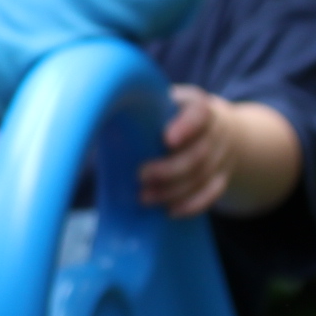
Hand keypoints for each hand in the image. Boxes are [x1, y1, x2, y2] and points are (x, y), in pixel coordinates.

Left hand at [141, 85, 235, 216]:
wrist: (215, 129)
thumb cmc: (172, 115)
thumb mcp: (161, 104)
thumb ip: (139, 111)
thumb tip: (93, 122)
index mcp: (197, 106)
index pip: (198, 113)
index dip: (185, 127)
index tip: (166, 139)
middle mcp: (215, 130)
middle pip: (199, 153)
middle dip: (169, 169)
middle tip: (140, 176)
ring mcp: (221, 155)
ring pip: (203, 176)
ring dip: (173, 190)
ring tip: (145, 198)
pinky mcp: (222, 176)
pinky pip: (213, 193)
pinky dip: (193, 204)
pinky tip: (170, 211)